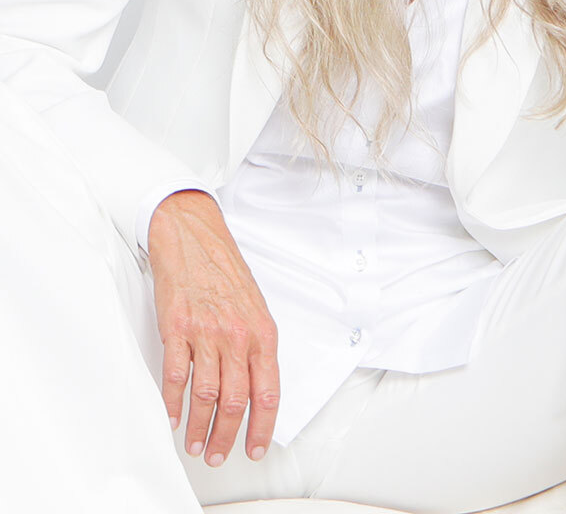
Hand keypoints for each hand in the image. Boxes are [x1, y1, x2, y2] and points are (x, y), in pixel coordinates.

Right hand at [147, 189, 279, 467]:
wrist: (195, 238)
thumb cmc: (225, 272)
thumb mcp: (255, 307)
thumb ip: (256, 347)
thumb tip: (257, 389)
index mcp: (261, 332)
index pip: (268, 391)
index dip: (262, 426)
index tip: (255, 447)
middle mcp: (237, 334)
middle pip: (236, 400)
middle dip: (228, 436)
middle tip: (218, 453)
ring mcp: (206, 331)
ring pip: (207, 394)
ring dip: (200, 426)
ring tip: (196, 443)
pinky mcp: (177, 326)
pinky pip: (176, 374)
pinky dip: (173, 402)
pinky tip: (172, 416)